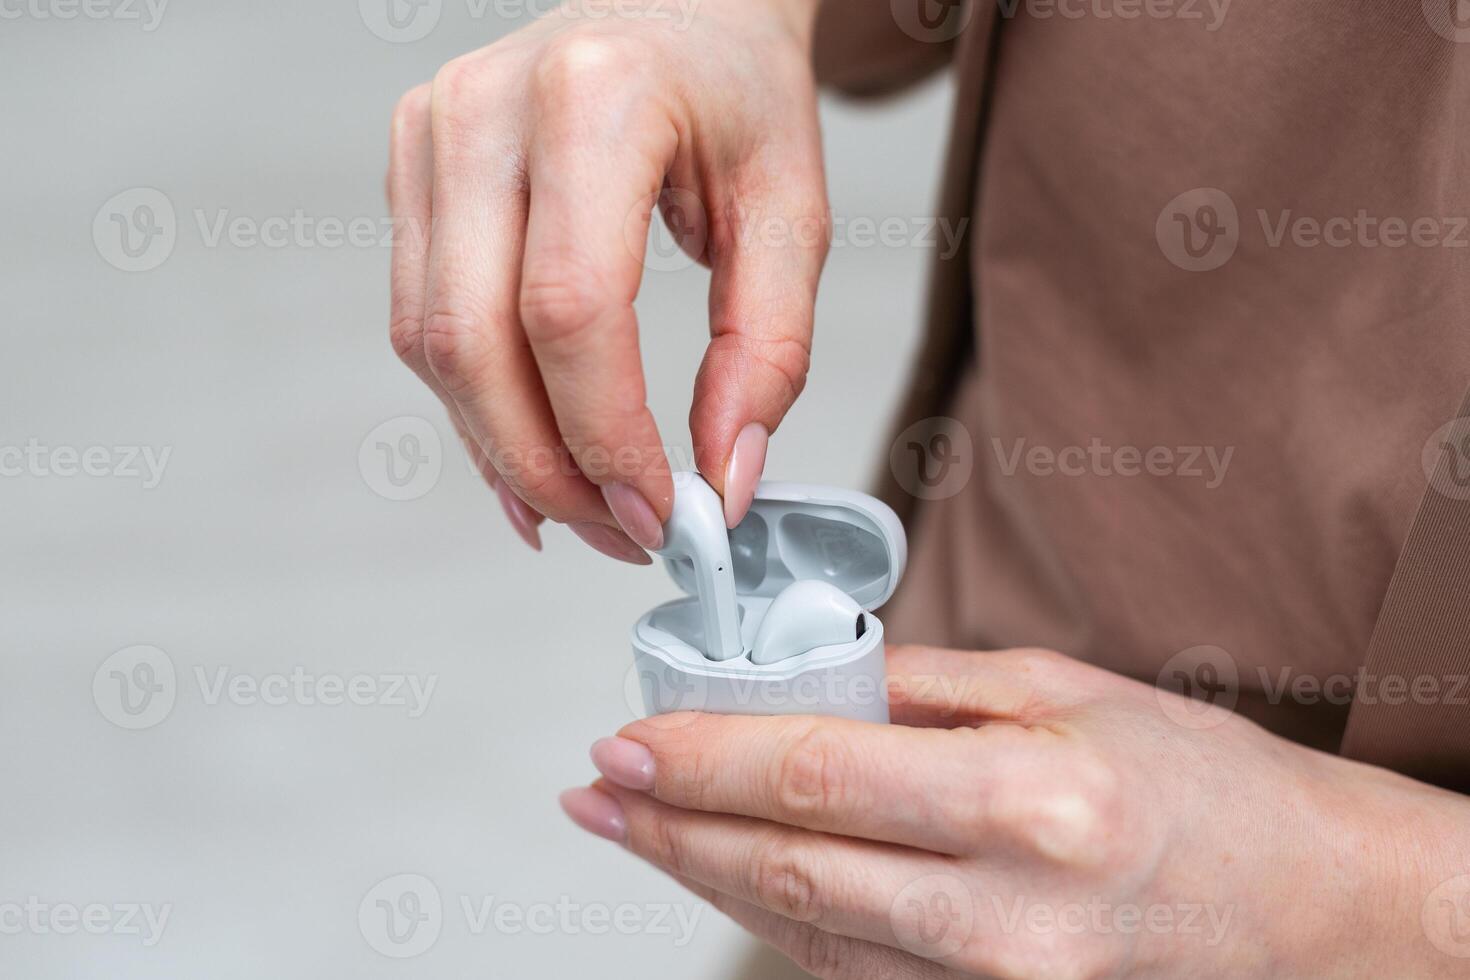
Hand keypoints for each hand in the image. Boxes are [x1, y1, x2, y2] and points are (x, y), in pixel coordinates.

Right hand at [386, 0, 829, 560]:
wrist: (677, 4)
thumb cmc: (738, 95)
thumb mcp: (790, 213)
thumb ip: (767, 351)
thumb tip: (723, 481)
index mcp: (595, 96)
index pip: (570, 306)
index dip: (605, 436)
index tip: (662, 515)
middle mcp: (486, 109)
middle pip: (473, 341)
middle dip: (546, 468)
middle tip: (620, 535)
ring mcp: (430, 133)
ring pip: (430, 343)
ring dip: (504, 452)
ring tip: (586, 506)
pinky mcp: (409, 167)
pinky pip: (420, 321)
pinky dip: (476, 408)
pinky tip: (533, 457)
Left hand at [562, 645, 1469, 977]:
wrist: (1313, 909)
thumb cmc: (1208, 788)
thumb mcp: (1069, 691)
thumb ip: (924, 687)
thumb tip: (807, 680)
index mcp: (1028, 805)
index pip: (815, 779)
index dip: (703, 759)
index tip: (631, 737)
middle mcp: (1004, 918)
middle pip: (784, 870)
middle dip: (668, 828)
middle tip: (599, 789)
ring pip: (802, 933)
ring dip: (702, 877)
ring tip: (637, 830)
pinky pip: (853, 971)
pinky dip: (778, 920)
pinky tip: (730, 878)